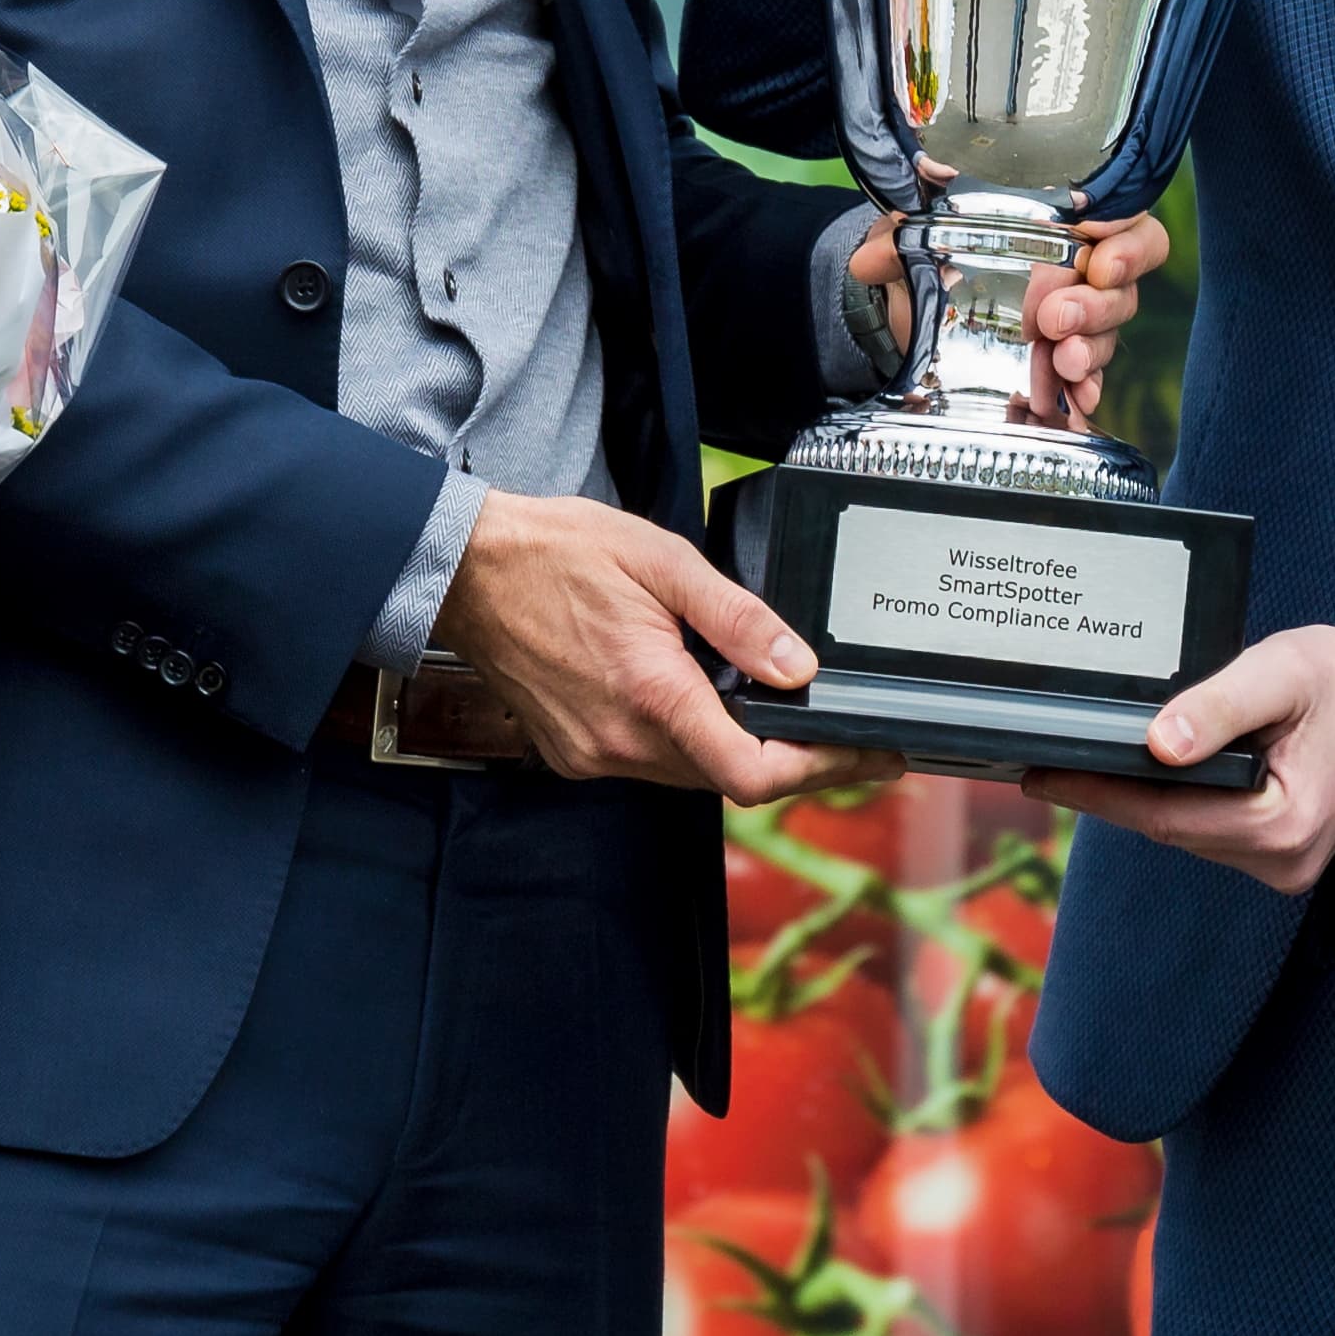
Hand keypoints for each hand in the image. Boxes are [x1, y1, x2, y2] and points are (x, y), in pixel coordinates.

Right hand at [441, 487, 887, 802]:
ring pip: (693, 776)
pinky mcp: (574, 754)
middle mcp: (620, 742)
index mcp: (651, 694)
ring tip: (792, 719)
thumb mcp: (663, 562)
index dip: (821, 770)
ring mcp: (593, 755)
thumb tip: (797, 665)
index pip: (753, 775)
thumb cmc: (556, 553)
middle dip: (798, 764)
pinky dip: (693, 745)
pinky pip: (652, 765)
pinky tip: (710, 708)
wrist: (465, 570)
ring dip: (744, 755)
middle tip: (851, 737)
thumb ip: (737, 618)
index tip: (869, 754)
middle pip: (732, 782)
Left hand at [850, 208, 1172, 422]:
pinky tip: (1078, 397)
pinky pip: (1091, 372)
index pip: (1124, 216)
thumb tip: (871, 259)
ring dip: (1090, 349)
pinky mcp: (1061, 360)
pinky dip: (1087, 386)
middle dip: (1096, 304)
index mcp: (1058, 220)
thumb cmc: (927, 259)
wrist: (908, 311)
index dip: (1126, 235)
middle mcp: (1077, 267)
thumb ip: (895, 241)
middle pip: (1122, 284)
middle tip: (1054, 319)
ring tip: (1062, 362)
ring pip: (1109, 331)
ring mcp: (1075, 316)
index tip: (1099, 249)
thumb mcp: (910, 241)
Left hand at [1031, 619, 1334, 889]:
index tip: (1042, 774)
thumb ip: (1219, 707)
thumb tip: (1158, 743)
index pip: (1167, 817)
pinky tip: (1141, 775)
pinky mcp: (1279, 854)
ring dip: (1139, 800)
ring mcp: (1283, 865)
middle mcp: (1284, 862)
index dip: (1099, 794)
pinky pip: (1209, 830)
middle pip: (1171, 829)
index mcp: (1285, 826)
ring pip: (1187, 832)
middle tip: (1044, 760)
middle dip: (1108, 795)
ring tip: (1080, 763)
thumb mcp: (1279, 673)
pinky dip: (1174, 803)